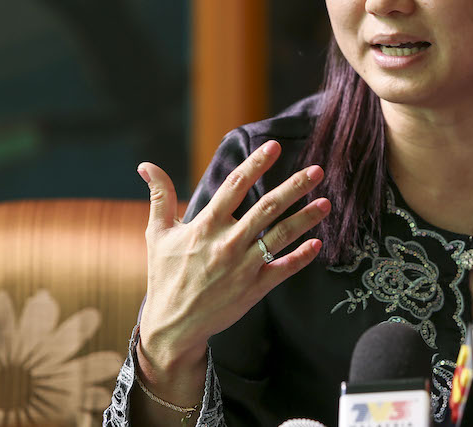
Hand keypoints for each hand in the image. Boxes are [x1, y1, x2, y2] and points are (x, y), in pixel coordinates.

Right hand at [136, 140, 329, 376]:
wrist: (172, 325)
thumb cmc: (165, 275)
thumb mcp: (157, 234)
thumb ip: (159, 197)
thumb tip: (146, 165)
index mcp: (205, 226)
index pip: (234, 186)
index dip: (255, 164)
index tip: (275, 147)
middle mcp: (227, 243)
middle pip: (266, 208)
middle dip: (293, 187)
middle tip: (317, 170)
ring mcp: (242, 267)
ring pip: (280, 237)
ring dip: (305, 219)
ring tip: (326, 202)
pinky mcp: (253, 289)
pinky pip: (282, 270)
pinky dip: (301, 257)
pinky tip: (318, 243)